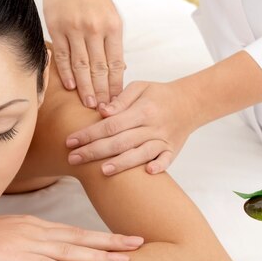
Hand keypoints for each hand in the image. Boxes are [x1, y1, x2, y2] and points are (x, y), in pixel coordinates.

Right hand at [0, 214, 143, 260]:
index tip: (122, 238)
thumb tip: (41, 245)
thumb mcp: (6, 233)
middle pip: (80, 237)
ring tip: (124, 260)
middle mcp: (36, 231)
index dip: (100, 236)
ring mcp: (27, 244)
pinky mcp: (16, 260)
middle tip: (137, 243)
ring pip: (71, 251)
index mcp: (34, 225)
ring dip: (99, 256)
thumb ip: (26, 237)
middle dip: (110, 242)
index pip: (74, 230)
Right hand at [43, 0, 124, 107]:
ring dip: (85, 88)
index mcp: (113, 25)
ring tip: (89, 104)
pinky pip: (62, 56)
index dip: (116, 84)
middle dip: (102, 91)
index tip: (117, 101)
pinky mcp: (57, 28)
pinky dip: (67, 73)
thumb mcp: (110, 13)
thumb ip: (113, 40)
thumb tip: (120, 69)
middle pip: (100, 68)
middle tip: (104, 110)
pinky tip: (71, 87)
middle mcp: (95, 28)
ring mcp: (75, 28)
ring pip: (81, 66)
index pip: (116, 62)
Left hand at [65, 80, 196, 174]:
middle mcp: (152, 126)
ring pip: (141, 154)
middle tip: (73, 159)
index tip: (70, 141)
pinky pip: (166, 160)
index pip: (110, 124)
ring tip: (101, 171)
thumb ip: (120, 99)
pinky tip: (146, 173)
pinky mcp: (172, 150)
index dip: (89, 133)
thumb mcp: (140, 87)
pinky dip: (159, 166)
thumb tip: (102, 111)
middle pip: (120, 142)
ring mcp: (163, 140)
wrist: (191, 102)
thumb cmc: (158, 95)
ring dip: (122, 163)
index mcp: (142, 110)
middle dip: (95, 151)